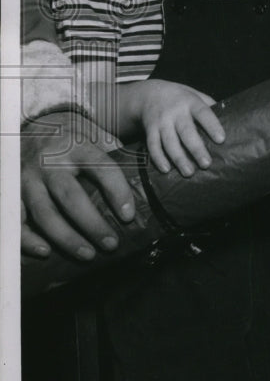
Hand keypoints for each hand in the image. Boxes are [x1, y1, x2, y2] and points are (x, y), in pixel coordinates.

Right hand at [21, 112, 134, 260]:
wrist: (32, 126)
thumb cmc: (72, 137)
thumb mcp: (95, 134)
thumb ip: (115, 153)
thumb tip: (147, 177)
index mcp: (77, 146)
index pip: (101, 168)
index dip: (117, 192)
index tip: (129, 216)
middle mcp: (50, 163)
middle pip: (71, 197)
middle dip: (92, 224)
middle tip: (112, 244)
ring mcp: (28, 179)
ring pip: (45, 213)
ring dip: (67, 238)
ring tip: (89, 254)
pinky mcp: (13, 192)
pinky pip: (17, 220)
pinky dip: (28, 238)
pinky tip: (46, 252)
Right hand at [130, 80, 225, 176]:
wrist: (149, 93)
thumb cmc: (180, 97)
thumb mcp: (195, 94)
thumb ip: (209, 105)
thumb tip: (230, 119)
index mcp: (190, 102)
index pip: (203, 113)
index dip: (212, 126)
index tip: (221, 139)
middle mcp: (175, 112)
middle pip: (186, 132)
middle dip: (196, 149)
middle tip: (206, 164)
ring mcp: (161, 121)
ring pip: (169, 142)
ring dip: (179, 158)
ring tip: (189, 172)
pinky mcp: (150, 130)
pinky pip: (153, 145)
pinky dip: (158, 158)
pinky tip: (166, 169)